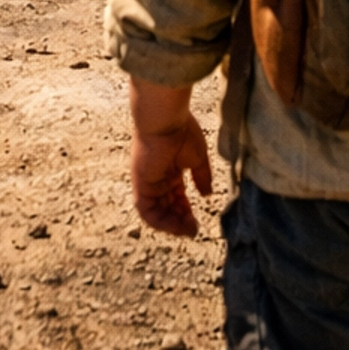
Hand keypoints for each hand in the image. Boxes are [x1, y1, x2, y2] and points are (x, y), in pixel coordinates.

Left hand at [131, 111, 211, 236]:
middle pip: (167, 206)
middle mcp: (157, 178)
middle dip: (180, 220)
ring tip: (187, 230)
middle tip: (193, 229)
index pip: (176, 196)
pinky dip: (160, 222)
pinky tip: (175, 226)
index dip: (186, 209)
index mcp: (170, 169)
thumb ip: (201, 177)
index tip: (197, 220)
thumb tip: (207, 194)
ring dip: (172, 224)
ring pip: (157, 212)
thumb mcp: (198, 157)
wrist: (165, 119)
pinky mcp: (141, 186)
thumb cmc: (182, 131)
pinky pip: (147, 211)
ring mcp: (148, 183)